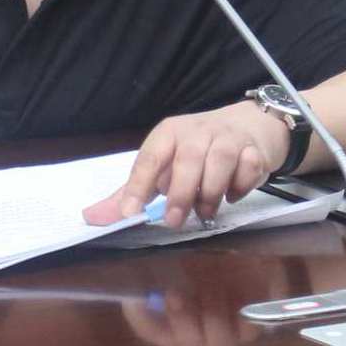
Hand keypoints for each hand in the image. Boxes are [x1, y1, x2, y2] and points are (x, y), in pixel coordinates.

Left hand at [82, 102, 287, 229]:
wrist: (249, 126)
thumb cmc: (197, 150)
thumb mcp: (163, 165)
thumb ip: (132, 192)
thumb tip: (91, 217)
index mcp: (169, 133)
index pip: (150, 156)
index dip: (139, 184)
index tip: (131, 212)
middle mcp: (197, 131)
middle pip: (189, 158)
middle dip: (181, 192)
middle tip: (174, 220)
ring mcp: (228, 137)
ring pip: (221, 160)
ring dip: (212, 191)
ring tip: (205, 212)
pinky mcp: (254, 148)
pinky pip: (249, 166)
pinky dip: (241, 184)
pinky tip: (233, 194)